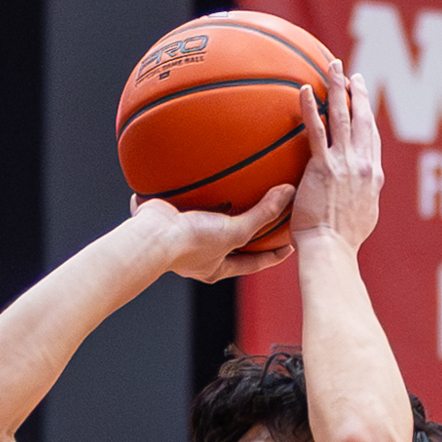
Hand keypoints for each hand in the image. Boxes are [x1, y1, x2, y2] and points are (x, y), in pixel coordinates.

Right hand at [134, 187, 292, 283]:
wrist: (151, 236)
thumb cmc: (191, 243)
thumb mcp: (235, 231)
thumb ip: (262, 214)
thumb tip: (288, 192)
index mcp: (215, 267)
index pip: (252, 263)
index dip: (272, 255)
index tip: (289, 246)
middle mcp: (198, 256)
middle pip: (228, 244)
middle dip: (243, 233)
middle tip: (263, 220)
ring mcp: (180, 237)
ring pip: (203, 222)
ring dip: (214, 210)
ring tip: (228, 193)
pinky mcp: (165, 218)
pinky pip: (178, 201)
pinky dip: (184, 190)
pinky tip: (191, 173)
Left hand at [288, 73, 385, 253]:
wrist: (332, 250)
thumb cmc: (340, 243)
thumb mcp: (360, 218)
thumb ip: (357, 200)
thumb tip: (353, 197)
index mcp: (372, 177)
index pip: (372, 139)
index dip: (368, 117)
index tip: (363, 101)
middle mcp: (363, 165)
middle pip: (363, 120)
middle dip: (359, 94)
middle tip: (352, 75)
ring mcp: (345, 164)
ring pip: (344, 117)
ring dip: (338, 88)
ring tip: (333, 66)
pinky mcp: (324, 167)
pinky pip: (317, 131)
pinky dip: (312, 109)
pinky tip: (305, 91)